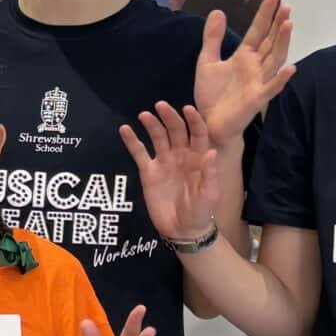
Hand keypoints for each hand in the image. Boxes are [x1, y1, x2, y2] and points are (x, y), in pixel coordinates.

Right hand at [118, 102, 220, 242]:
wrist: (183, 229)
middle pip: (176, 131)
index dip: (193, 120)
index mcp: (199, 158)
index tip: (187, 108)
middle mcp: (181, 155)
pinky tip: (125, 129)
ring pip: (158, 138)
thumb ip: (210, 173)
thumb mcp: (210, 194)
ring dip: (152, 125)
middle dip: (169, 117)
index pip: (198, 133)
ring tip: (144, 115)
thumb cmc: (201, 212)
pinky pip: (139, 153)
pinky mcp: (149, 172)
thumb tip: (210, 152)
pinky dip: (132, 141)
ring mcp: (164, 162)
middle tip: (160, 106)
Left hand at [193, 0, 295, 144]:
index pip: (258, 31)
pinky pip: (271, 88)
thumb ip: (212, 38)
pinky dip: (281, 79)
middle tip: (286, 6)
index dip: (265, 14)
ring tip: (288, 25)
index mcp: (244, 57)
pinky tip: (291, 68)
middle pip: (271, 42)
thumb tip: (218, 11)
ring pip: (275, 60)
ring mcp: (258, 82)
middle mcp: (255, 67)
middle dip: (278, 24)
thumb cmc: (211, 95)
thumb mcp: (207, 62)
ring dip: (282, 43)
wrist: (208, 123)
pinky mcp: (256, 100)